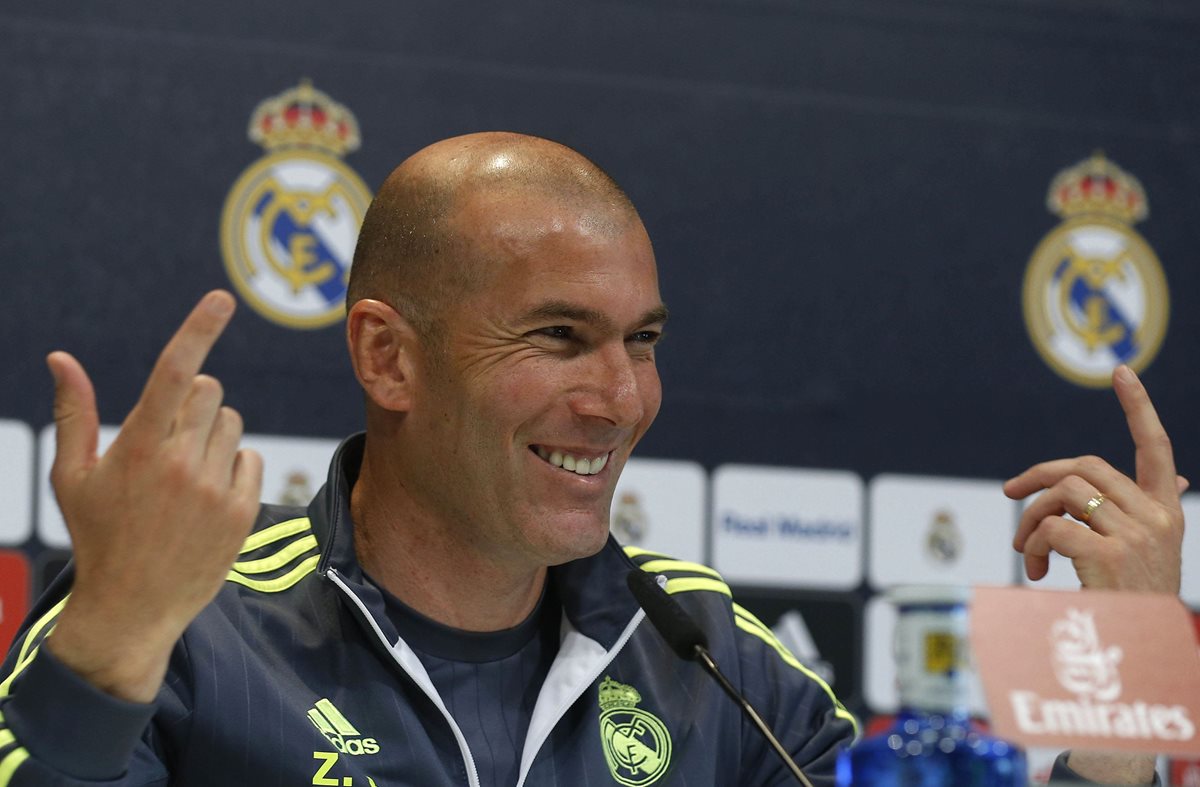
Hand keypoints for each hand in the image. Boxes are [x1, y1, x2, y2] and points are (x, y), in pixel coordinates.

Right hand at [45, 291, 262, 702]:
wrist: (132, 608)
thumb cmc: (97, 536)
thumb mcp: (72, 476)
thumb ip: (73, 412)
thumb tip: (61, 358)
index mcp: (136, 446)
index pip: (174, 372)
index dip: (198, 329)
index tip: (221, 299)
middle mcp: (179, 462)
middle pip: (210, 392)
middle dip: (194, 403)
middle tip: (169, 440)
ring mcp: (214, 488)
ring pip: (233, 424)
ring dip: (214, 435)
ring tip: (184, 474)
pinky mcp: (241, 511)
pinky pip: (252, 459)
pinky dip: (234, 466)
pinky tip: (207, 495)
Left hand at [1004, 364, 1185, 594]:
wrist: (1143, 657)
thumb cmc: (1139, 605)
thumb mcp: (1154, 552)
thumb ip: (1152, 512)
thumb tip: (1178, 473)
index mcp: (1168, 513)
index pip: (1156, 448)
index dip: (1139, 408)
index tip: (1121, 373)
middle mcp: (1156, 518)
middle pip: (1084, 466)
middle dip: (1038, 475)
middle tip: (1010, 493)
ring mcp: (1134, 535)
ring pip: (1061, 494)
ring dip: (1029, 518)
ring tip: (1027, 551)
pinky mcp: (1108, 555)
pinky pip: (1050, 527)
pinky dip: (1031, 546)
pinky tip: (1037, 574)